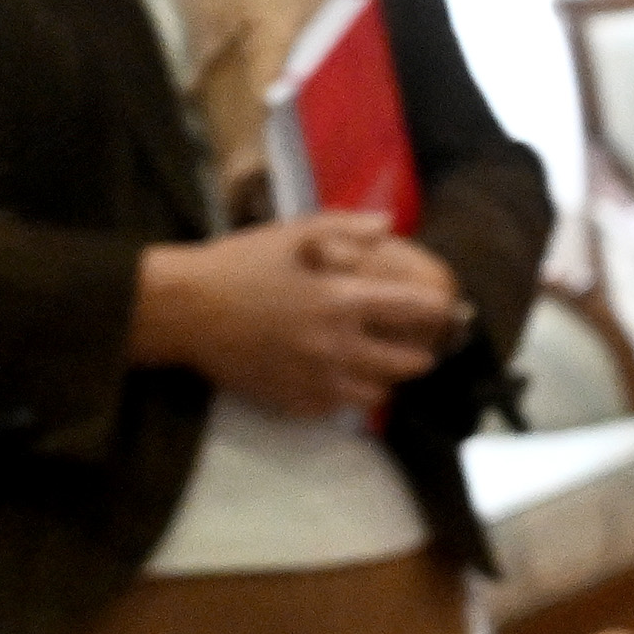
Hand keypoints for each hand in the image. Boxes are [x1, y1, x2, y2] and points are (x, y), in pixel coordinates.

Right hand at [135, 216, 455, 421]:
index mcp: (342, 301)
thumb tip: (389, 224)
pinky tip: (340, 379)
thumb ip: (348, 228)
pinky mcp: (293, 401)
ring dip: (384, 380)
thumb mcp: (295, 232)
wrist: (186, 310)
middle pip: (405, 363)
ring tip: (380, 367)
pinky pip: (337, 409)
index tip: (447, 310)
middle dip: (420, 355)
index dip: (437, 311)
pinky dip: (346, 396)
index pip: (412, 311)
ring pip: (375, 394)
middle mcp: (336, 346)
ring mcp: (315, 379)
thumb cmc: (241, 263)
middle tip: (421, 348)